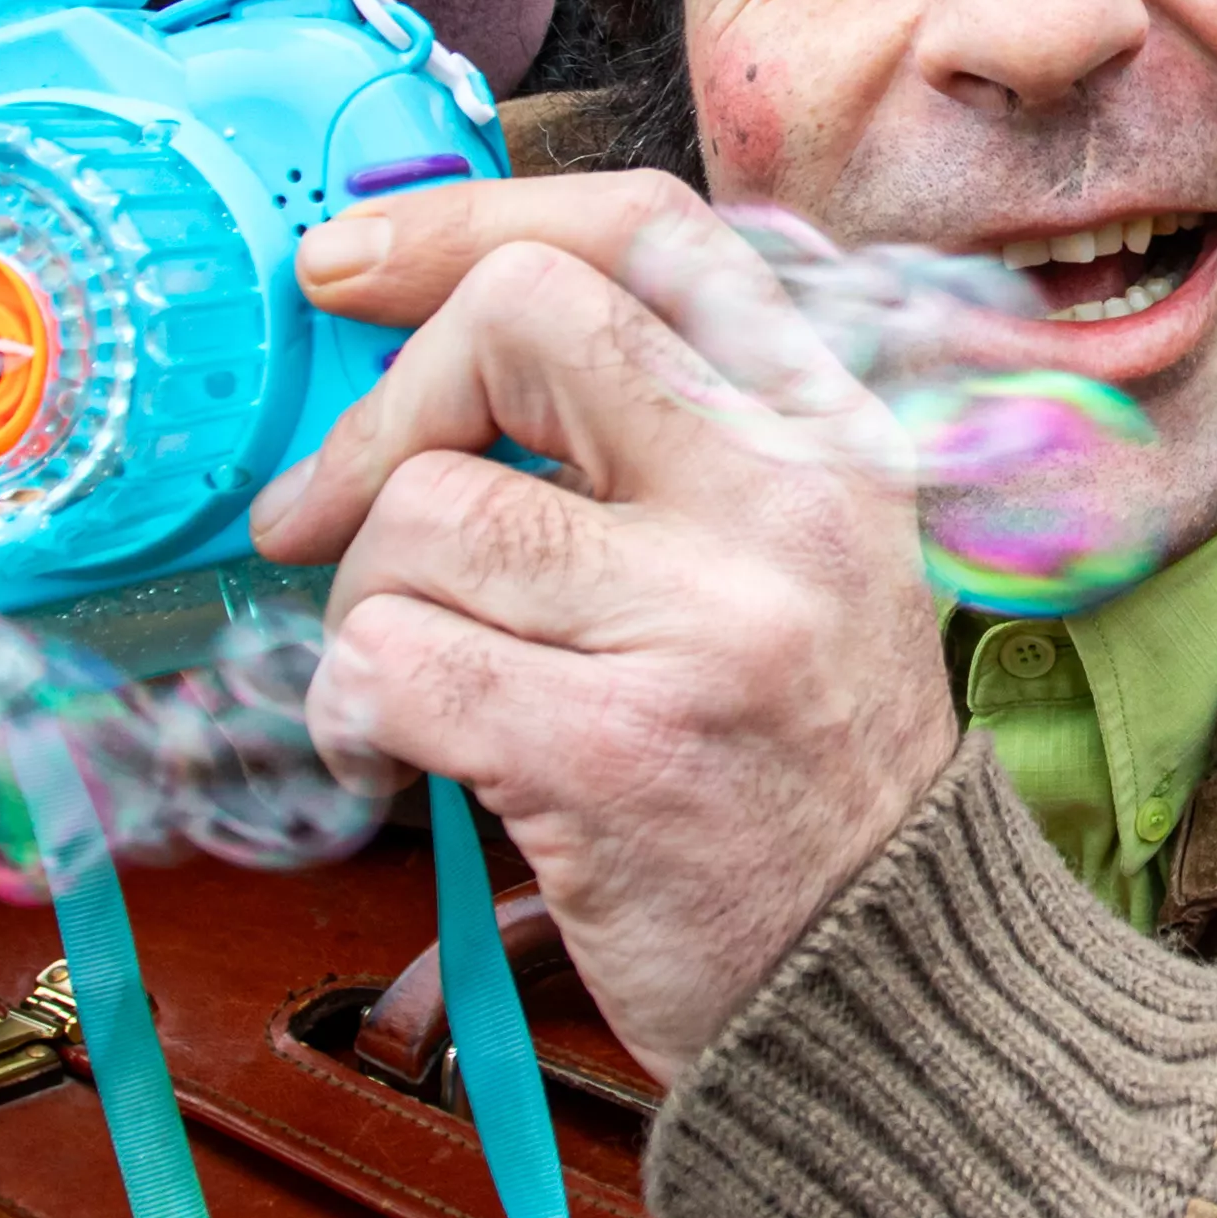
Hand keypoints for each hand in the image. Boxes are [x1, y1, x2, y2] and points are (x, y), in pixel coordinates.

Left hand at [253, 174, 958, 1077]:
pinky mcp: (610, 753)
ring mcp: (703, 626)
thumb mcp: (793, 564)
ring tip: (412, 686)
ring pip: (420, 515)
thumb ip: (659, 445)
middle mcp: (784, 503)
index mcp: (827, 436)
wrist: (887, 994)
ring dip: (363, 609)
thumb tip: (424, 346)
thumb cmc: (799, 784)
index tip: (350, 269)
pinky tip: (401, 760)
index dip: (471, 223)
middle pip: (518, 321)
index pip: (646, 231)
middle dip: (382, 414)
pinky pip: (386, 663)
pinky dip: (349, 715)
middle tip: (329, 514)